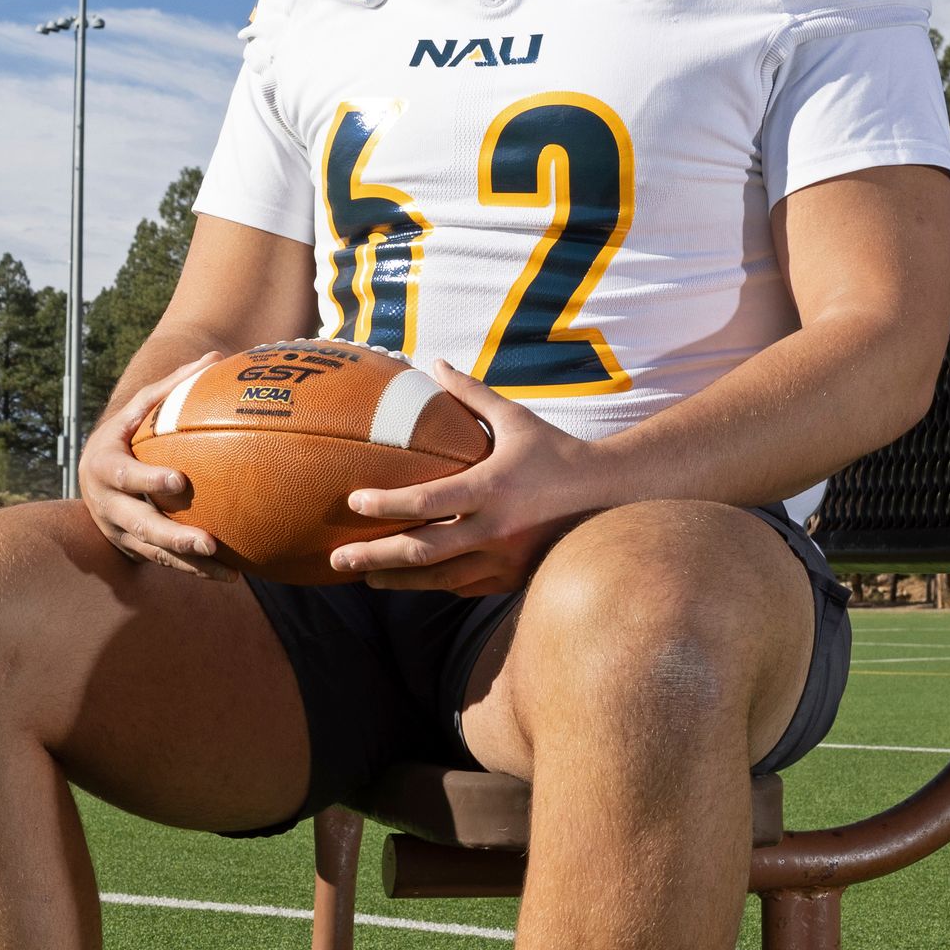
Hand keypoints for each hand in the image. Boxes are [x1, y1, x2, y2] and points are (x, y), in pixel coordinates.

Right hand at [78, 377, 226, 572]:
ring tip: (230, 574)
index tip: (179, 481)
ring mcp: (120, 532)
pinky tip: (231, 576)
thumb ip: (170, 388)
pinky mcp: (134, 550)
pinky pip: (166, 564)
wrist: (94, 478)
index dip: (148, 480)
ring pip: (155, 553)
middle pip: (139, 526)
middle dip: (173, 537)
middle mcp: (107, 506)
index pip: (124, 476)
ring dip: (191, 565)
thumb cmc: (126, 435)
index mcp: (103, 467)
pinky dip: (196, 572)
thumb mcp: (139, 410)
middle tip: (208, 542)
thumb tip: (214, 358)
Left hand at [330, 358, 610, 593]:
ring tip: (365, 577)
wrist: (612, 497)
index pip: (427, 501)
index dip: (386, 504)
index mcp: (492, 487)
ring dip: (398, 580)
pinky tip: (410, 580)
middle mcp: (496, 529)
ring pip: (439, 580)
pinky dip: (434, 584)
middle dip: (375, 558)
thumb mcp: (515, 419)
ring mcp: (505, 560)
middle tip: (337, 560)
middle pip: (423, 552)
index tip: (353, 502)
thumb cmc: (557, 452)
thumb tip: (432, 362)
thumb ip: (471, 394)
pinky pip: (464, 586)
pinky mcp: (513, 579)